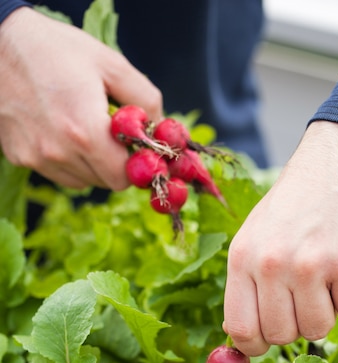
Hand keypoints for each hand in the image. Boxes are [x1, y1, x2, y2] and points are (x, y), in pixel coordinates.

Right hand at [0, 7, 162, 188]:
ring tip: (85, 129)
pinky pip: (59, 173)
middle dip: (116, 164)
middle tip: (114, 136)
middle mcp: (59, 152)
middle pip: (105, 182)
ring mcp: (37, 158)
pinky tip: (62, 132)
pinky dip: (69, 161)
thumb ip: (145, 99)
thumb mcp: (111, 64)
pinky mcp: (21, 157)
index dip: (136, 165)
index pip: (124, 177)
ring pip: (83, 181)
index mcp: (85, 131)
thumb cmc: (55, 49)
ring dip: (93, 164)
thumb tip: (160, 127)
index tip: (137, 148)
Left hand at [223, 121, 337, 355]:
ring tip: (325, 280)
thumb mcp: (255, 237)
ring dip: (325, 312)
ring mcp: (311, 265)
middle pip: (281, 335)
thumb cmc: (296, 204)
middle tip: (303, 299)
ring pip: (317, 329)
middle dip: (294, 325)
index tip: (265, 342)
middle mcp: (272, 263)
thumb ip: (247, 284)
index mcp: (242, 257)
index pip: (240, 328)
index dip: (254, 345)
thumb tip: (240, 336)